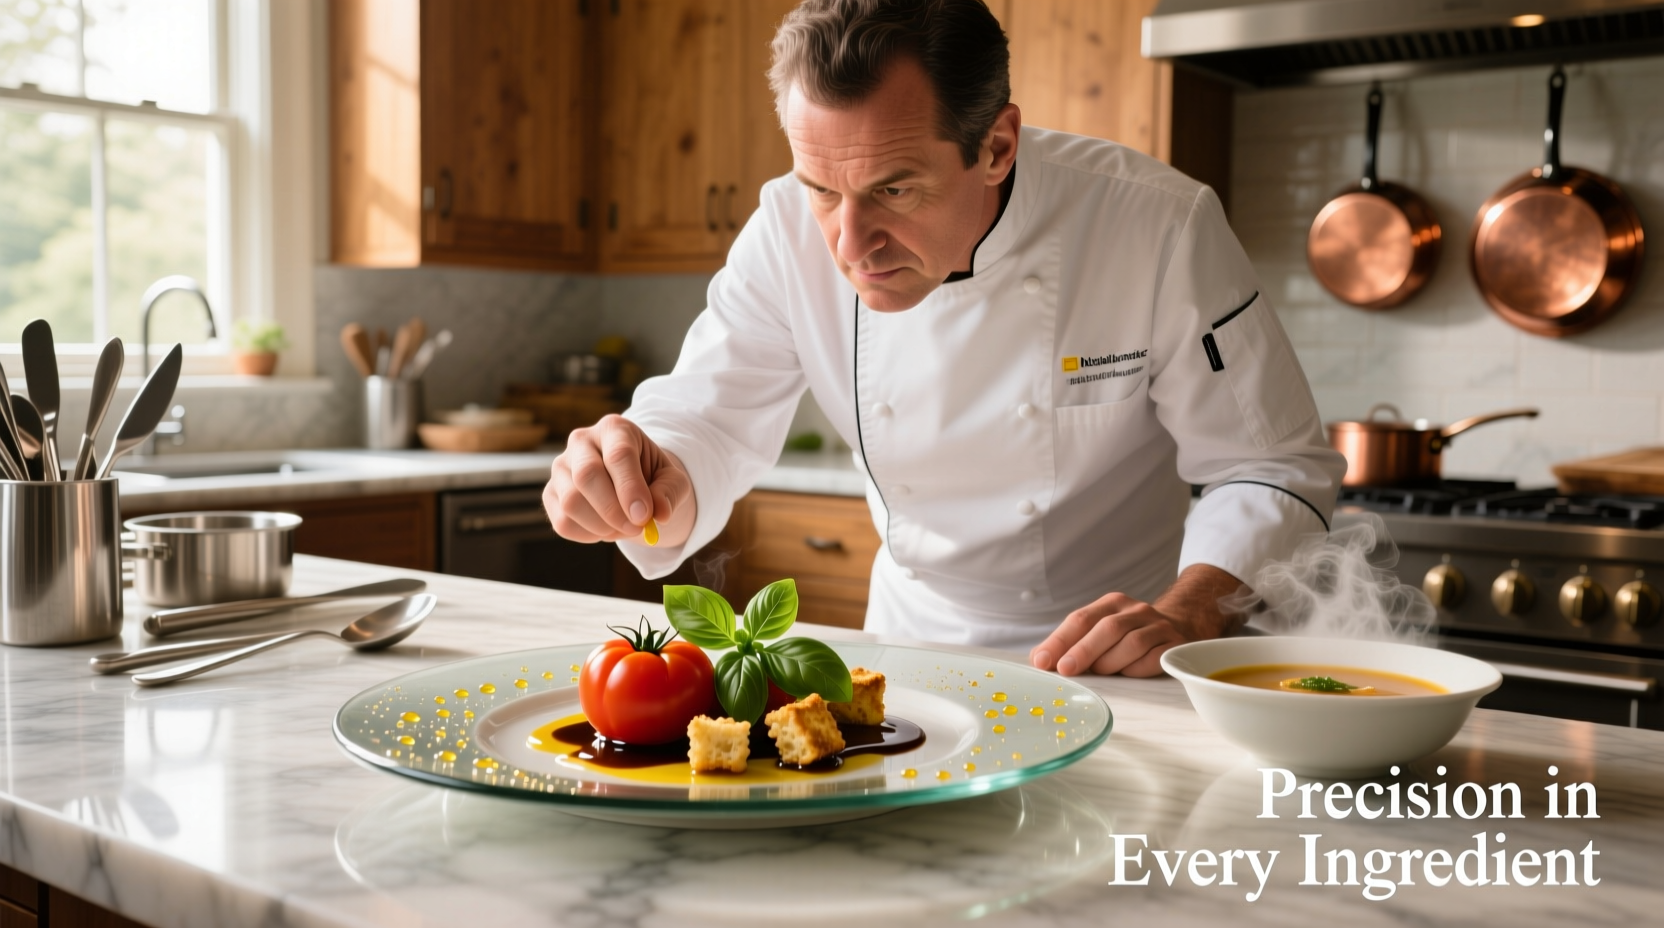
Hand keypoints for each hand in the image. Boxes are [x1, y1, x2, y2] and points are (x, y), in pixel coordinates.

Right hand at [544, 415, 695, 546]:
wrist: (631, 486)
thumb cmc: (653, 477)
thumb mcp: (672, 481)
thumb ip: (669, 493)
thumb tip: (658, 513)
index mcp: (615, 428)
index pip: (618, 455)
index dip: (631, 489)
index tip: (645, 517)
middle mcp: (582, 441)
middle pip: (586, 475)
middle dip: (613, 510)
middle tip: (637, 528)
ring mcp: (561, 466)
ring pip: (571, 502)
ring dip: (602, 526)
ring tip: (624, 527)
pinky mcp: (550, 493)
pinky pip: (563, 522)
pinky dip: (588, 535)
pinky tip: (606, 529)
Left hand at [1028, 594, 1188, 677]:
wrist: (1179, 625)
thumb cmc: (1127, 634)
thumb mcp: (1098, 629)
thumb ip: (1069, 641)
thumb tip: (1038, 659)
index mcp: (1111, 604)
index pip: (1080, 619)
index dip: (1060, 640)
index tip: (1042, 661)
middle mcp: (1135, 611)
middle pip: (1107, 628)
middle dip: (1083, 651)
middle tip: (1066, 670)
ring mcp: (1157, 627)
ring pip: (1132, 644)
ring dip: (1111, 662)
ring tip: (1100, 672)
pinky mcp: (1174, 645)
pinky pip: (1154, 659)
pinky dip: (1137, 669)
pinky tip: (1128, 673)